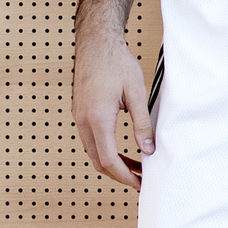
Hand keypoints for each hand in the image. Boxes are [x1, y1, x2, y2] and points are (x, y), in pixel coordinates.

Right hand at [73, 28, 155, 188]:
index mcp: (97, 118)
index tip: (140, 184)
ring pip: (93, 152)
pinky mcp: (80, 112)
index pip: (109, 159)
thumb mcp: (136, 92)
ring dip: (112, 163)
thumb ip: (142, 123)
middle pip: (98, 161)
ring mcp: (79, 117)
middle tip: (141, 180)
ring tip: (136, 167)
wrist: (96, 43)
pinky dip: (105, 150)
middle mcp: (83, 120)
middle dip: (119, 175)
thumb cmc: (117, 63)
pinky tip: (123, 150)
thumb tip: (148, 150)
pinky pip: (91, 140)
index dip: (125, 176)